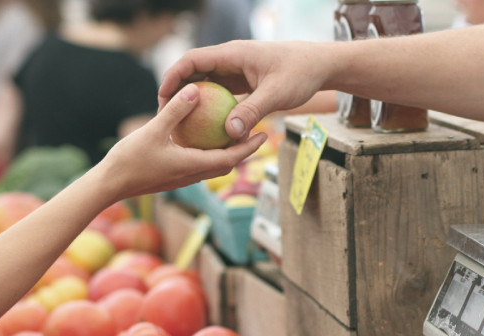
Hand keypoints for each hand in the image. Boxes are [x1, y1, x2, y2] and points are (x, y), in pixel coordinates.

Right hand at [97, 82, 267, 201]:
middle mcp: (192, 175)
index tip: (264, 135)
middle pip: (226, 164)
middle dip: (243, 150)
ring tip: (235, 134)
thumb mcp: (153, 131)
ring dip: (227, 153)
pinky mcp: (172, 176)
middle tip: (257, 133)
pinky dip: (208, 153)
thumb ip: (175, 111)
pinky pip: (198, 164)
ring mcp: (182, 178)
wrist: (108, 186)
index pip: (230, 158)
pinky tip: (202, 138)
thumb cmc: (129, 160)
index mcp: (193, 166)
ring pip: (212, 165)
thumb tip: (195, 90)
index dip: (249, 147)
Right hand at [158, 40, 332, 140]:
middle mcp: (231, 60)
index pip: (192, 60)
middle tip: (165, 116)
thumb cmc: (301, 73)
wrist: (320, 66)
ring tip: (180, 124)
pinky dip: (211, 108)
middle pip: (194, 72)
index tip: (162, 98)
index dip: (173, 77)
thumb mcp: (277, 94)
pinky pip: (220, 93)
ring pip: (206, 83)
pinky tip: (206, 129)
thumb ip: (252, 112)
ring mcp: (236, 70)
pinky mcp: (243, 81)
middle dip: (177, 91)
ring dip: (193, 101)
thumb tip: (229, 133)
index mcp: (233, 54)